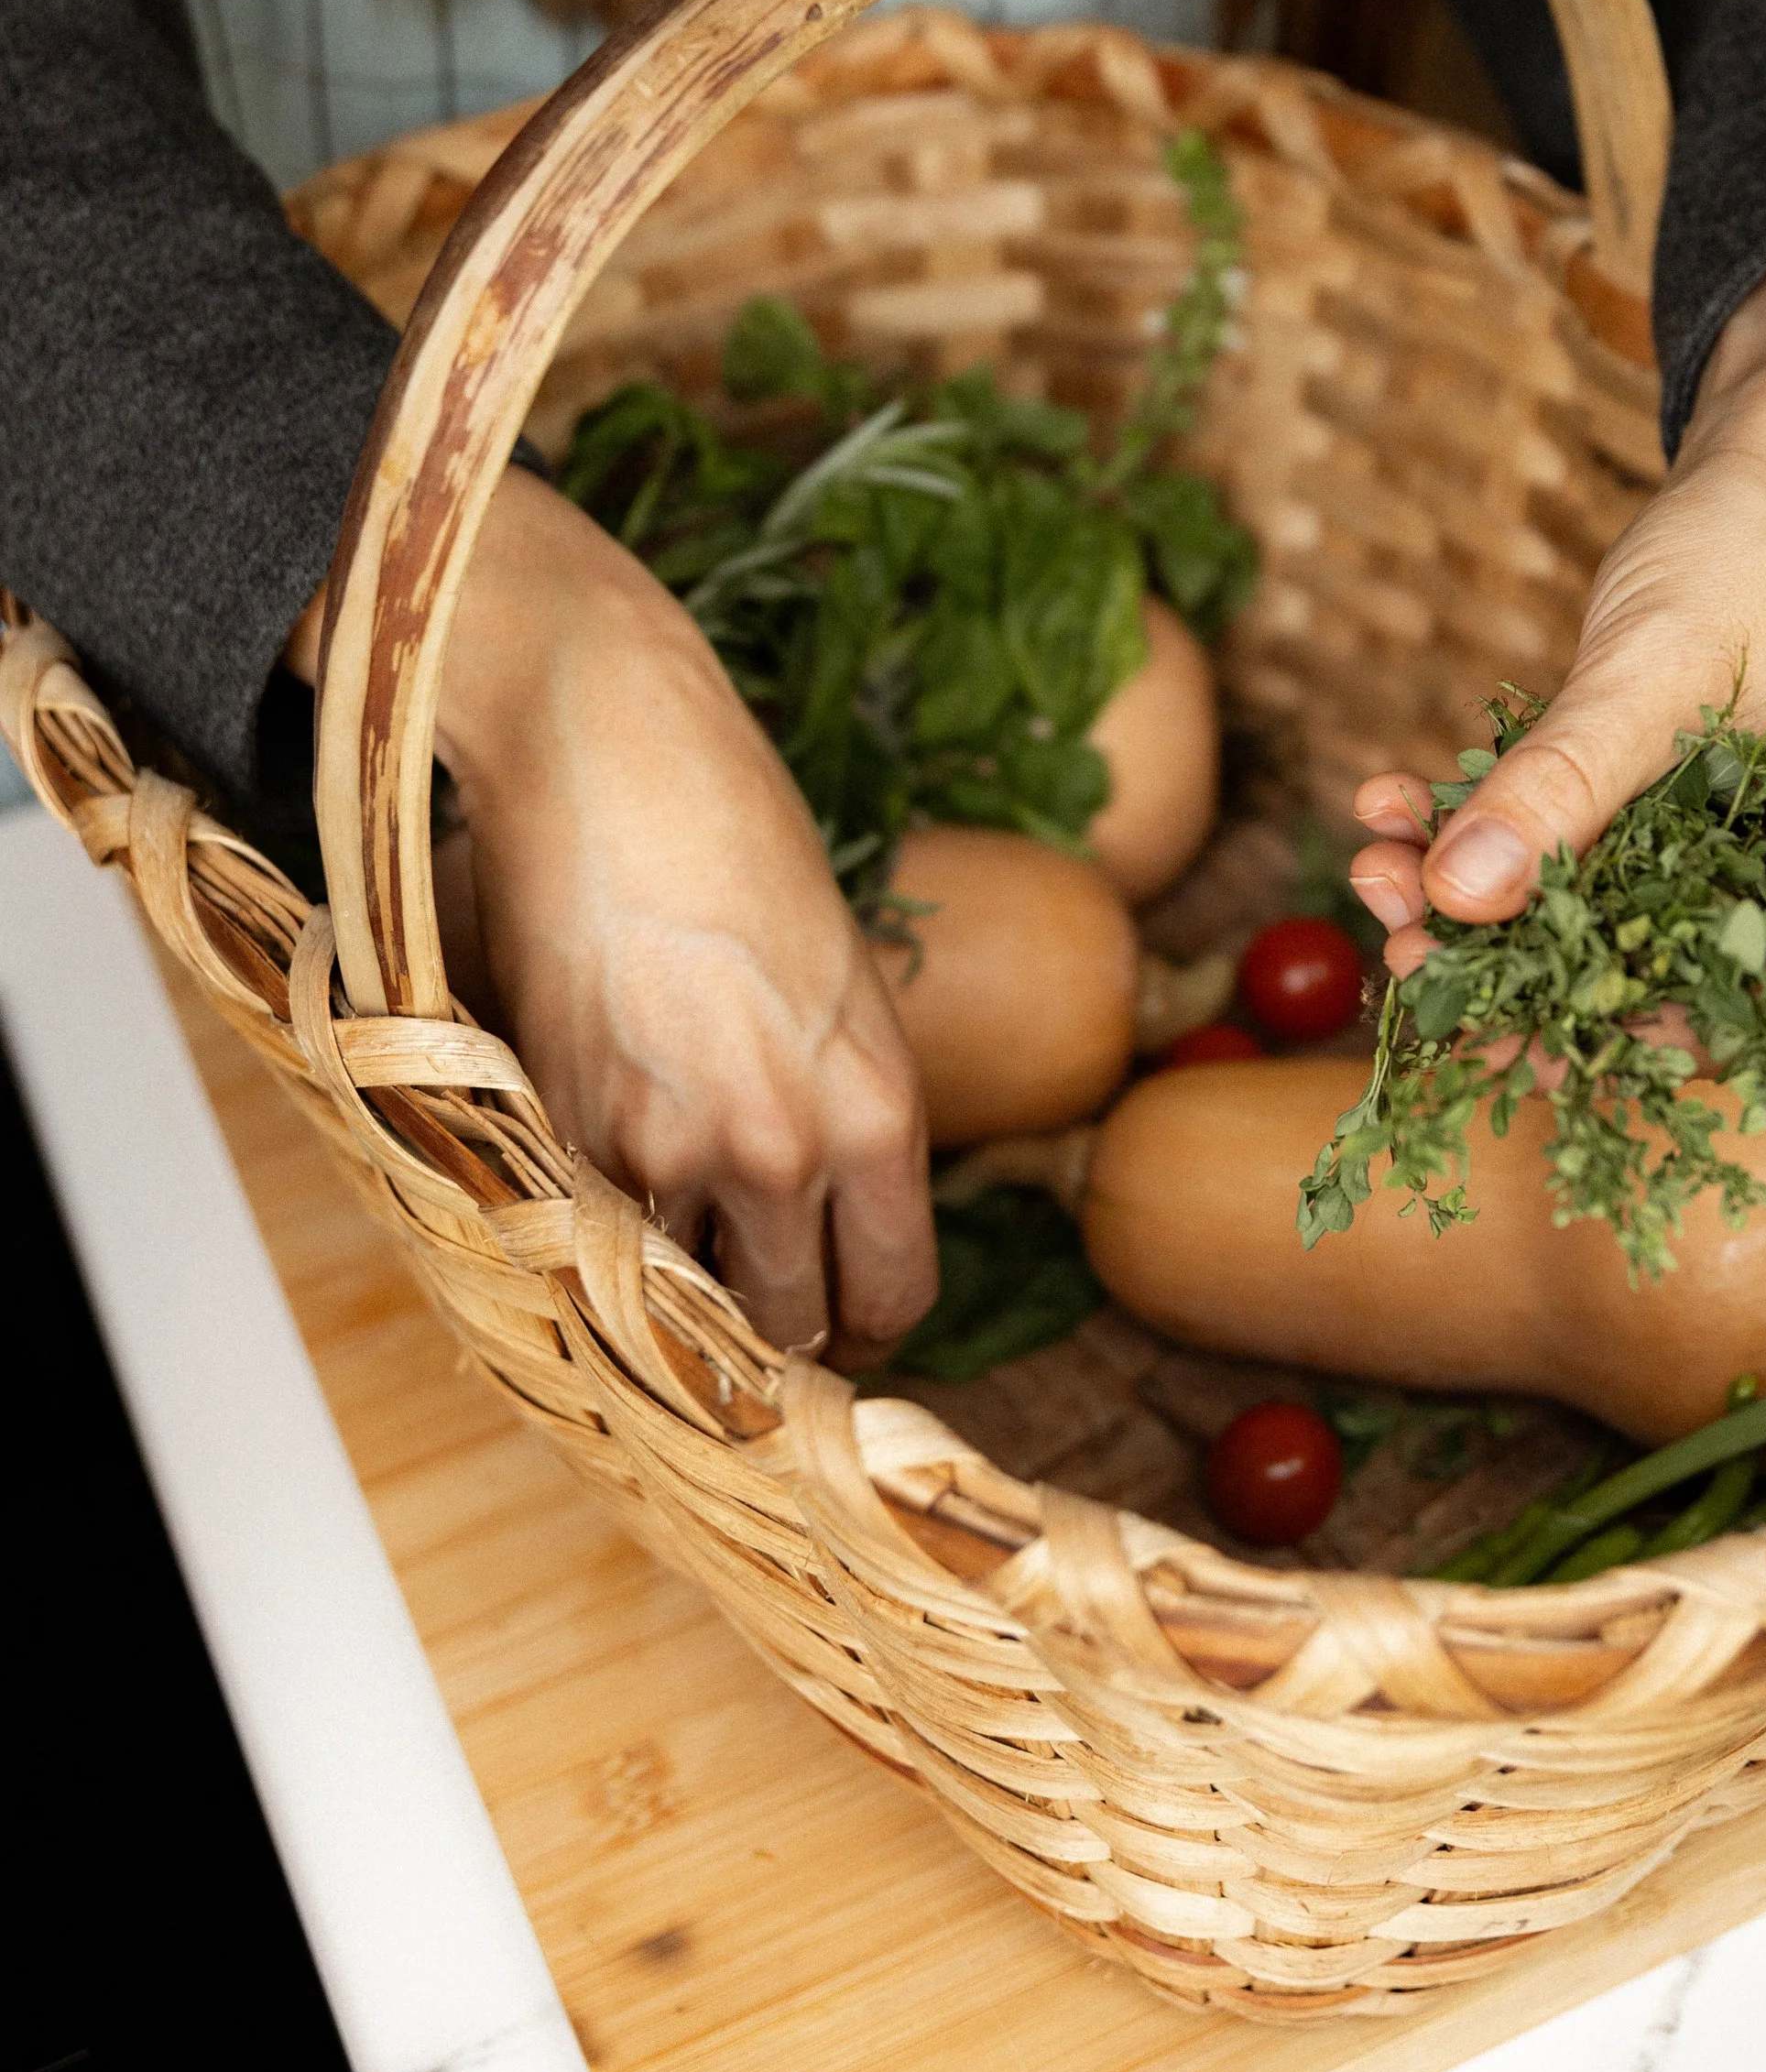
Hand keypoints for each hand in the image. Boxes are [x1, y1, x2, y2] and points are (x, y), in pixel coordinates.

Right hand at [294, 470, 933, 1360]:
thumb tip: (814, 1210)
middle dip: (768, 1325)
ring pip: (683, 1304)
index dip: (861, 1322)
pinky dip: (590, 1238)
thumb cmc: (737, 836)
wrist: (614, 746)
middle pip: (790, 1324)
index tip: (833, 1313)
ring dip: (673, 1290)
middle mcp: (788, 1147)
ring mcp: (670, 1147)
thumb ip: (839, 1104)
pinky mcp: (565, 1127)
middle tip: (740, 1295)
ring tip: (662, 1243)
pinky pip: (590, 1240)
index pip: (894, 1294)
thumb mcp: (840, 980)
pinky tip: (590, 1192)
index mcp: (881, 1107)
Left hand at [1350, 216, 1765, 985]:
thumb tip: (1456, 895)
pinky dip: (1484, 836)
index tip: (1477, 1019)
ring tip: (1374, 861)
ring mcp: (1736, 865)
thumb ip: (1562, 786)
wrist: (1758, 481)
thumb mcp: (1650, 675)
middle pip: (1651, 975)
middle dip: (1511, 959)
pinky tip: (1393, 803)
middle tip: (1393, 931)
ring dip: (1477, 898)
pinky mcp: (1667, 830)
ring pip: (1593, 924)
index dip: (1599, 1027)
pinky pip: (1570, 860)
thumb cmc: (1750, 560)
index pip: (1734, 1001)